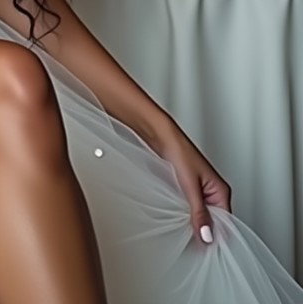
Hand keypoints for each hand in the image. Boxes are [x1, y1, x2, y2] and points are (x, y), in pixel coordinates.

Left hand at [150, 123, 230, 244]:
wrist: (160, 134)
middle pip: (214, 221)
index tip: (204, 251)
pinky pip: (189, 207)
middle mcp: (213, 192)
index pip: (226, 224)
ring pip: (200, 214)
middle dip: (203, 232)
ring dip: (192, 223)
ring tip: (182, 233)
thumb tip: (207, 236)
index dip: (215, 237)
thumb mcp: (190, 186)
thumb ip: (199, 212)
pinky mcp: (187, 188)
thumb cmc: (178, 151)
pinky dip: (184, 214)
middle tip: (190, 245)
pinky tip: (174, 219)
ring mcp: (200, 190)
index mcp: (221, 191)